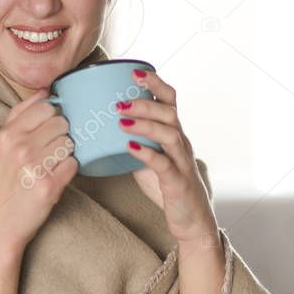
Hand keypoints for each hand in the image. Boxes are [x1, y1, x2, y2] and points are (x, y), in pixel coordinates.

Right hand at [0, 87, 77, 257]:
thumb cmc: (1, 185)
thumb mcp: (0, 146)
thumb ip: (20, 115)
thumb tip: (44, 90)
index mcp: (6, 134)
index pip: (46, 107)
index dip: (52, 119)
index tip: (47, 132)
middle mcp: (19, 147)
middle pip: (62, 123)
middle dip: (61, 136)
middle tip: (50, 153)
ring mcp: (34, 166)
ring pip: (70, 142)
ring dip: (66, 153)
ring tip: (51, 166)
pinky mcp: (48, 186)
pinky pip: (74, 164)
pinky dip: (69, 171)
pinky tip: (55, 179)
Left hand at [115, 69, 216, 244]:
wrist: (191, 221)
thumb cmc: (168, 188)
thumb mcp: (148, 160)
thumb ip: (134, 143)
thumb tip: (102, 131)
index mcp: (174, 134)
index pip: (170, 100)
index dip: (156, 83)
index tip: (135, 72)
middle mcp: (181, 144)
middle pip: (169, 113)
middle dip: (144, 103)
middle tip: (119, 103)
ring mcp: (182, 162)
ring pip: (169, 134)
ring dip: (145, 125)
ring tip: (121, 121)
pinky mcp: (178, 182)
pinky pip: (164, 164)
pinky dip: (147, 154)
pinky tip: (130, 148)